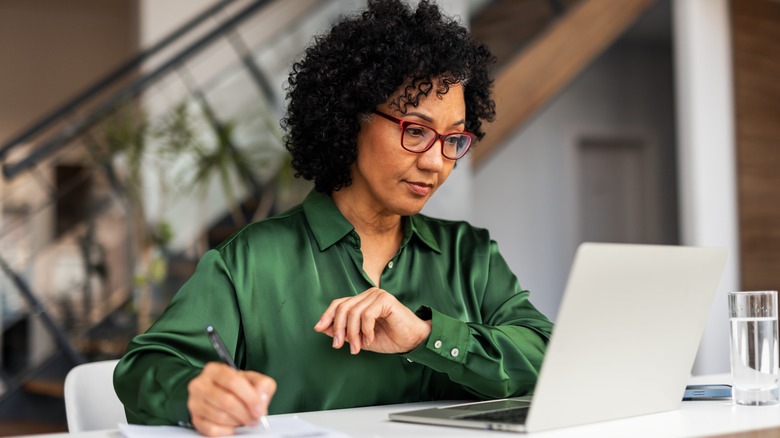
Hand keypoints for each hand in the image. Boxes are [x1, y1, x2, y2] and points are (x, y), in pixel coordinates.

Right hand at [187, 362, 275, 435]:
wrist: (221, 393)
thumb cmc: (236, 386)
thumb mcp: (253, 379)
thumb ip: (262, 385)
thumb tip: (261, 398)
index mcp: (214, 370)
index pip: (233, 382)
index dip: (250, 397)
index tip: (260, 408)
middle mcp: (200, 384)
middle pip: (226, 402)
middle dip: (245, 413)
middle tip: (256, 417)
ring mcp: (195, 402)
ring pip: (220, 417)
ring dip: (238, 421)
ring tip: (245, 418)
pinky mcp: (195, 419)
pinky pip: (213, 429)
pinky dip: (227, 430)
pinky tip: (233, 423)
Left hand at [314, 287, 431, 354]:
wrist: (411, 341)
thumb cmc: (389, 338)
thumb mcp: (360, 338)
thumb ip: (343, 331)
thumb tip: (321, 327)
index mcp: (362, 301)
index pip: (339, 303)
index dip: (327, 315)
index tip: (318, 329)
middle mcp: (369, 294)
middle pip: (343, 307)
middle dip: (338, 328)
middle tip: (339, 345)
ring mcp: (377, 295)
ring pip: (353, 312)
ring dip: (353, 333)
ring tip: (357, 347)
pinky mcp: (386, 300)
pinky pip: (367, 315)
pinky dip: (366, 330)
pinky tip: (370, 339)